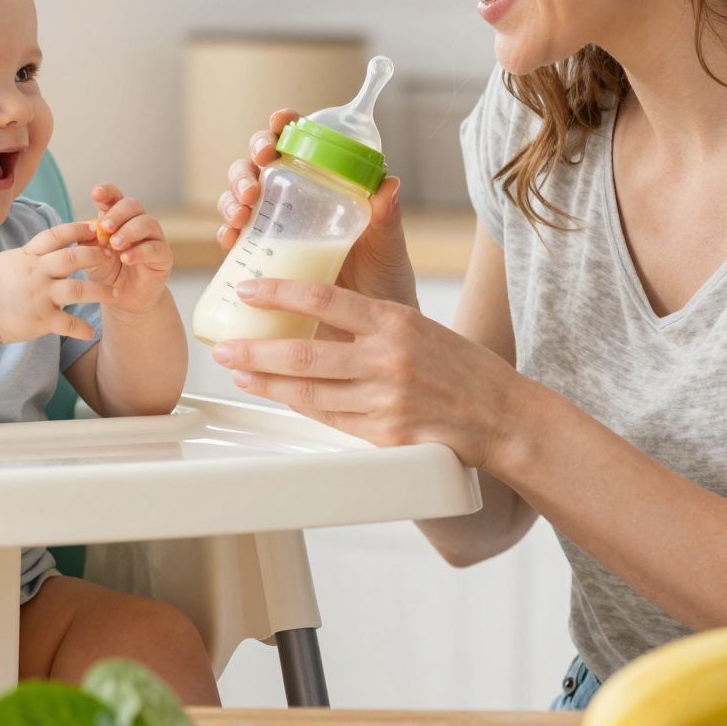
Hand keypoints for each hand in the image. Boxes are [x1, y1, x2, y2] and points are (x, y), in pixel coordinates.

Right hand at [0, 221, 108, 344]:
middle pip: (72, 258)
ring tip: (115, 295)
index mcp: (28, 257)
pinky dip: (80, 328)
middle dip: (95, 255)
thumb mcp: (8, 261)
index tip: (94, 227)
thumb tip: (49, 243)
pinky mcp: (40, 319)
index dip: (77, 229)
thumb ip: (31, 253)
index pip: (56, 235)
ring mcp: (39, 296)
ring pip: (77, 289)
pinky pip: (67, 323)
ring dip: (99, 291)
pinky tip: (90, 332)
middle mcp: (36, 273)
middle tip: (111, 257)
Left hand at [83, 183, 173, 315]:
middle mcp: (138, 223)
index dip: (107, 192)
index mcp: (118, 219)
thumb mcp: (91, 257)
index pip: (115, 198)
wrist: (123, 299)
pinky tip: (126, 258)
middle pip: (133, 205)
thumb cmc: (107, 273)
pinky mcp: (164, 256)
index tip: (96, 193)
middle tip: (105, 226)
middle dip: (118, 213)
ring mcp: (153, 238)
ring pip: (147, 223)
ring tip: (115, 244)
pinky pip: (155, 247)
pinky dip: (140, 251)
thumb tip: (84, 230)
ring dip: (129, 231)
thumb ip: (87, 243)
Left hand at [207, 277, 519, 468]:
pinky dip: (300, 406)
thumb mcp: (420, 327)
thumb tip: (317, 314)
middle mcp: (387, 359)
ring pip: (308, 391)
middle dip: (254, 350)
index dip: (279, 293)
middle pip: (303, 352)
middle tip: (223, 348)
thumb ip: (372, 323)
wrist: (503, 417)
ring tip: (239, 373)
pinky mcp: (385, 436)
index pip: (323, 298)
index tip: (248, 289)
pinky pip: (330, 419)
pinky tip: (278, 396)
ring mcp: (384, 401)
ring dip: (266, 382)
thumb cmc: (462, 368)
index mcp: (396, 322)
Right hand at [215, 109, 416, 314]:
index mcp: (326, 187)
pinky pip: (234, 240)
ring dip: (232, 195)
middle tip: (257, 178)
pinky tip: (229, 237)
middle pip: (259, 166)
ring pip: (240, 198)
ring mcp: (275, 232)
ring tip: (243, 210)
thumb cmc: (384, 282)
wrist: (369, 336)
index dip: (282, 126)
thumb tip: (389, 183)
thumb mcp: (387, 247)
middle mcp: (297, 203)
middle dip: (249, 163)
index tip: (279, 122)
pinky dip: (225, 232)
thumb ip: (387, 217)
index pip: (300, 144)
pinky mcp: (260, 262)